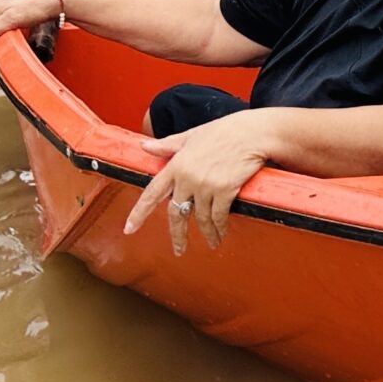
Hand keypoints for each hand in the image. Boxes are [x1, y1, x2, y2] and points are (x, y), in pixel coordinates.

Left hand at [123, 112, 272, 254]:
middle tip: (179, 250)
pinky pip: (218, 216)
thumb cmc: (225, 131)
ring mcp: (205, 185)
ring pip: (200, 218)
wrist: (253, 133)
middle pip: (176, 213)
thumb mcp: (192, 135)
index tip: (129, 229)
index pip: (152, 193)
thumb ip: (167, 145)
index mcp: (176, 163)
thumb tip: (143, 145)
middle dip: (177, 235)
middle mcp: (187, 177)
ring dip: (207, 233)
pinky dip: (220, 228)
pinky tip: (221, 233)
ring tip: (212, 242)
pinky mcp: (224, 190)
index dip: (139, 213)